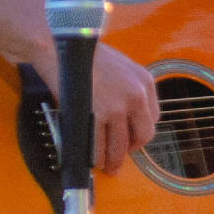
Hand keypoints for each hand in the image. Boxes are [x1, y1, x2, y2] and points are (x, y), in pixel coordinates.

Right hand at [28, 41, 159, 174]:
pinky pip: (99, 147)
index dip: (140, 133)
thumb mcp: (121, 67)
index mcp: (145, 82)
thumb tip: (127, 117)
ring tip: (107, 166)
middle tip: (119, 158)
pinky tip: (92, 160)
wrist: (60, 46)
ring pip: (120, 146)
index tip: (130, 139)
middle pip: (142, 136)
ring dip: (113, 161)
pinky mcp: (95, 116)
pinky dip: (95, 158)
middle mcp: (136, 95)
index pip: (152, 119)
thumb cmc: (85, 55)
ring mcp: (116, 107)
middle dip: (130, 150)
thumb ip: (129, 90)